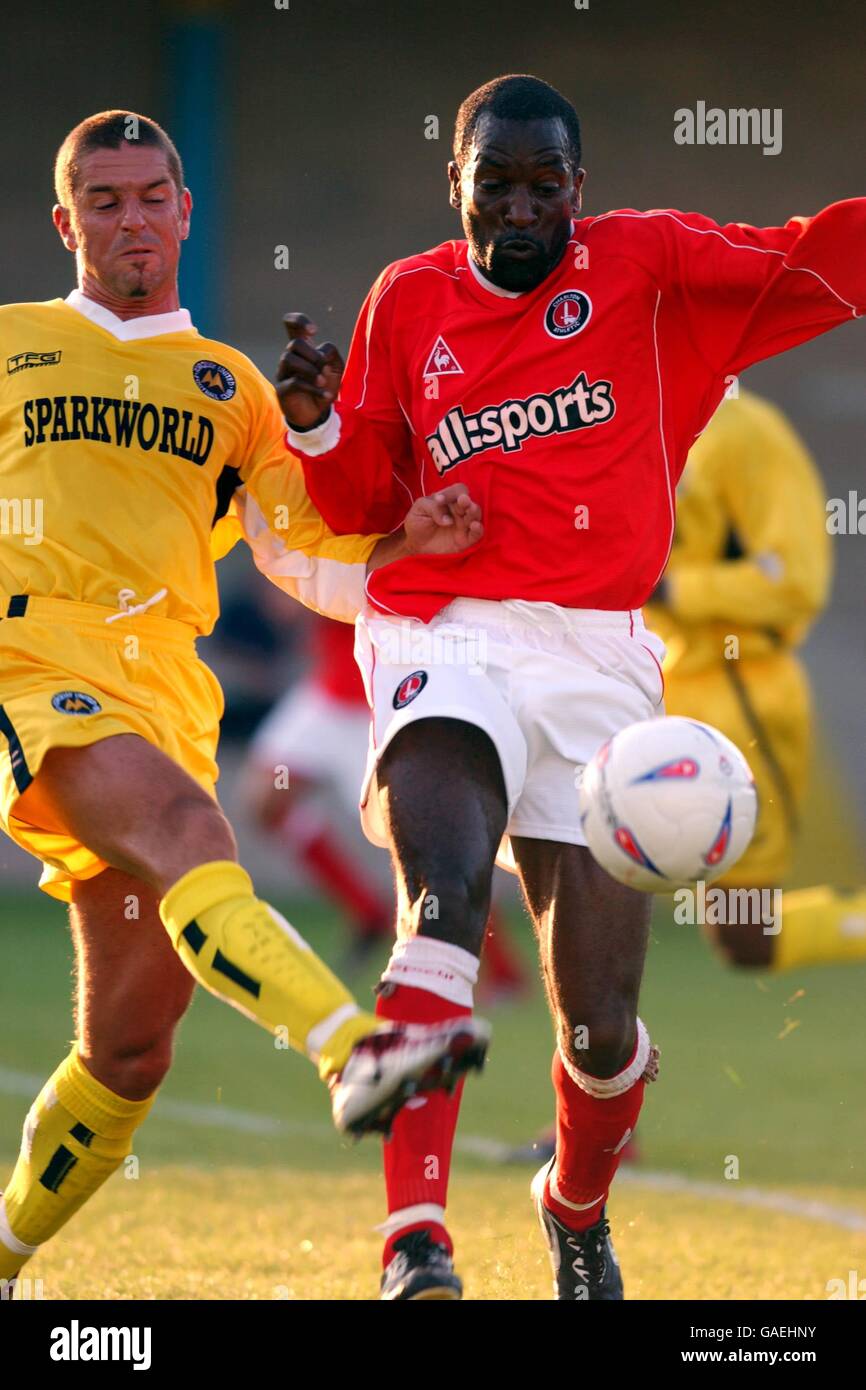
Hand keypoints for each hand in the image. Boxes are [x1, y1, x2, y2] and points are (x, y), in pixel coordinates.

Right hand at [276, 313, 344, 429]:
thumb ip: (332, 353)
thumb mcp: (335, 368)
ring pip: (289, 359)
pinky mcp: (282, 390)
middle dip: (314, 355)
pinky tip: (326, 396)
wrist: (317, 414)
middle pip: (294, 343)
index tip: (313, 331)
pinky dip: (313, 388)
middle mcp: (290, 358)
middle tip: (324, 370)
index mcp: (303, 349)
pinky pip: (294, 382)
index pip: (292, 325)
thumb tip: (321, 352)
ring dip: (311, 370)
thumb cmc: (324, 387)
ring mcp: (283, 373)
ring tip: (323, 382)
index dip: (299, 321)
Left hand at [404, 484, 483, 556]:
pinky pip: (477, 533)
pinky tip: (474, 525)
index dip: (451, 493)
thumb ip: (432, 507)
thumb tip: (447, 518)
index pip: (457, 490)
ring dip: (474, 511)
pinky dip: (478, 529)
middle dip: (465, 501)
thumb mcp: (419, 509)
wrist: (415, 546)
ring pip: (475, 514)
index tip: (440, 500)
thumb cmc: (417, 524)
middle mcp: (458, 510)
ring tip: (470, 510)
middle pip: (468, 501)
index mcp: (448, 500)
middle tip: (462, 501)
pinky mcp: (466, 540)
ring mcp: (463, 525)